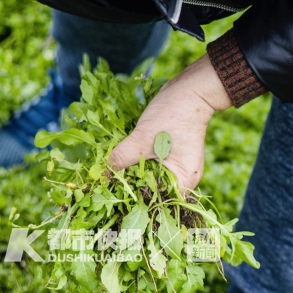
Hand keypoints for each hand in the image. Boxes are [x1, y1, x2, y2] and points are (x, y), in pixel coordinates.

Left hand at [109, 54, 232, 191]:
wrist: (189, 90)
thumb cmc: (173, 114)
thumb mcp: (143, 138)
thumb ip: (123, 157)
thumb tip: (103, 173)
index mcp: (184, 180)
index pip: (160, 202)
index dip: (138, 203)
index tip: (116, 200)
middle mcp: (183, 179)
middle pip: (154, 193)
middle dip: (132, 190)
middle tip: (108, 191)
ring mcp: (176, 168)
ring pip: (150, 180)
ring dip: (132, 178)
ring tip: (111, 180)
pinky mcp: (169, 157)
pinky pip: (151, 168)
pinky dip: (137, 166)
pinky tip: (121, 166)